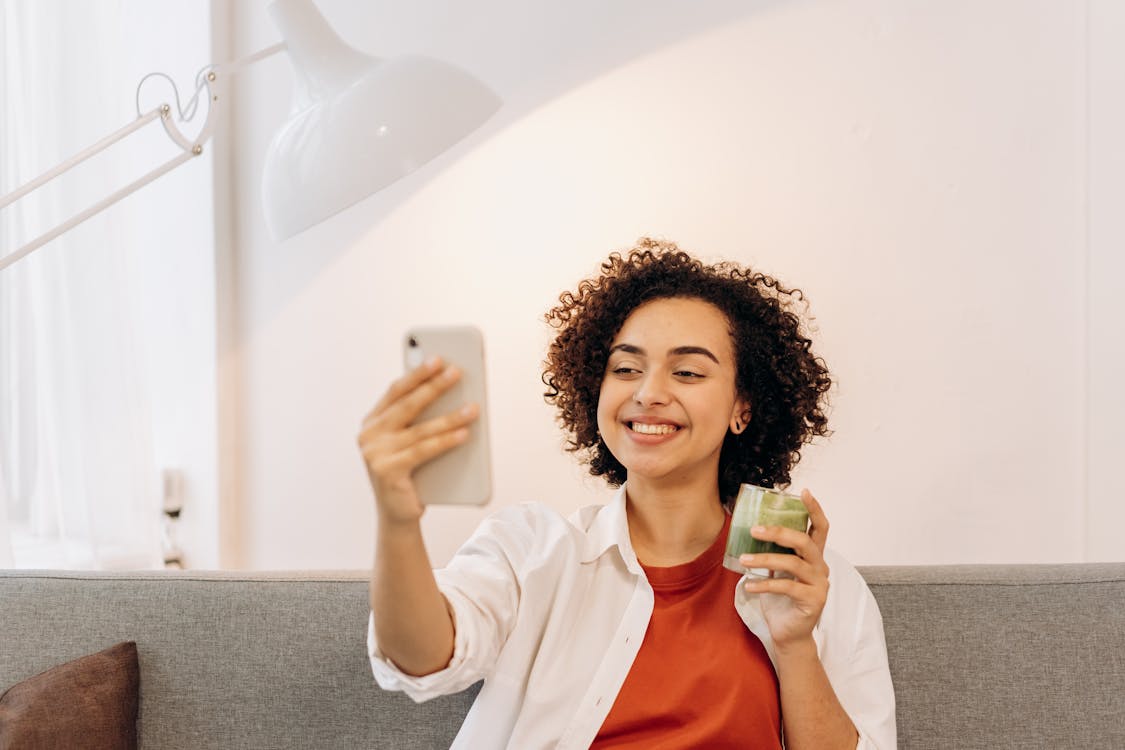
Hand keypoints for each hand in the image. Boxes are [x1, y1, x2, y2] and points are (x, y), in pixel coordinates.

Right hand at [357, 357, 479, 524]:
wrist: (398, 516)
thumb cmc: (410, 473)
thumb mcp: (411, 442)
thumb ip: (420, 420)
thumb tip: (454, 395)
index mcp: (372, 422)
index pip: (396, 390)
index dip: (417, 373)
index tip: (438, 358)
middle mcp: (369, 435)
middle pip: (407, 404)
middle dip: (434, 386)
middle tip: (457, 372)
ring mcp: (375, 454)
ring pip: (420, 429)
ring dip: (449, 417)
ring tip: (473, 408)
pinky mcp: (387, 472)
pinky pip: (423, 451)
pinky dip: (446, 441)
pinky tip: (465, 434)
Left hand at [738, 489, 829, 649]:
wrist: (788, 634)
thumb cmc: (780, 600)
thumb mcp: (776, 571)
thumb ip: (774, 552)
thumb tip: (753, 529)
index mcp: (814, 556)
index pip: (820, 528)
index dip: (814, 509)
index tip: (804, 491)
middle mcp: (820, 567)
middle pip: (804, 541)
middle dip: (779, 532)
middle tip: (755, 529)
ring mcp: (819, 584)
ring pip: (793, 563)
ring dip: (765, 559)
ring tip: (744, 559)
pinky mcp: (813, 601)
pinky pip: (787, 587)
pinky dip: (765, 584)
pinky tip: (748, 586)